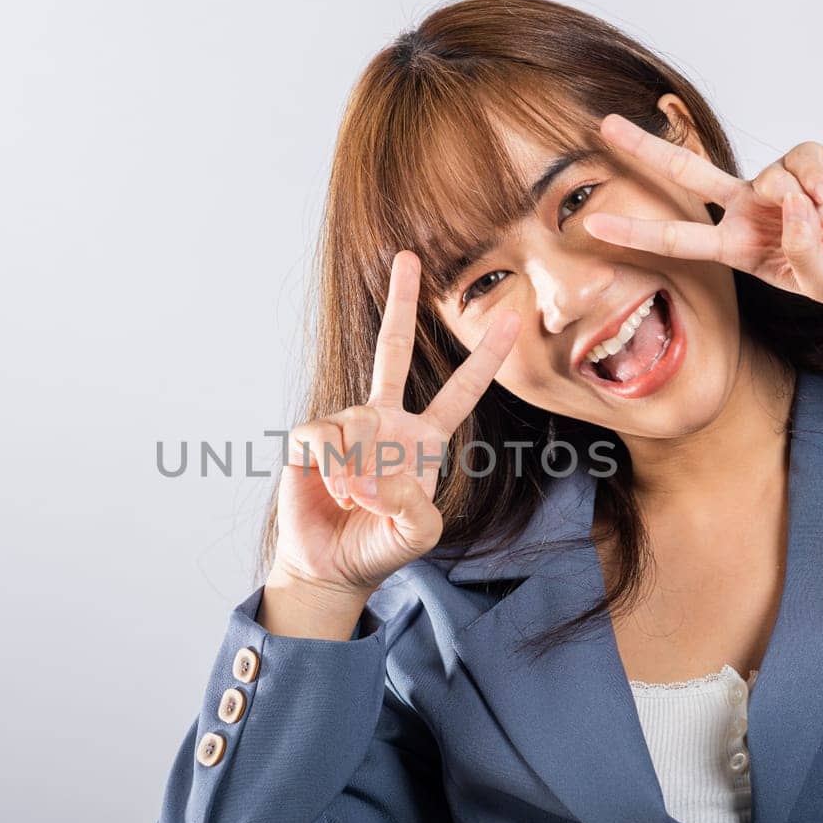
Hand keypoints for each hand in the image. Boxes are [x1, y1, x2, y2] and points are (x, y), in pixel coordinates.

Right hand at [270, 250, 520, 607]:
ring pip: (356, 424)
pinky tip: (330, 489)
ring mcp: (348, 427)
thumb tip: (378, 475)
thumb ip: (414, 510)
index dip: (485, 357)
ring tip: (352, 501)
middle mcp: (386, 422)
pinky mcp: (311, 438)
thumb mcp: (417, 536)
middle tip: (408, 257)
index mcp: (423, 439)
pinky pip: (323, 437)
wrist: (329, 565)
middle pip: (392, 349)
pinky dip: (331, 468)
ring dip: (357, 473)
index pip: (460, 391)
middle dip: (401, 302)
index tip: (511, 318)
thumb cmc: (377, 546)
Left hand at [581, 113, 822, 307]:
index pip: (674, 238)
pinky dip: (819, 187)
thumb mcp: (819, 284)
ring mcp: (772, 182)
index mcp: (736, 247)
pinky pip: (797, 168)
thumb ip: (797, 251)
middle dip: (643, 149)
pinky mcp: (803, 159)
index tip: (593, 227)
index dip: (634, 233)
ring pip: (763, 181)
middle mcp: (746, 210)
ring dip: (799, 207)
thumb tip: (788, 203)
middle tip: (604, 127)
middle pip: (684, 173)